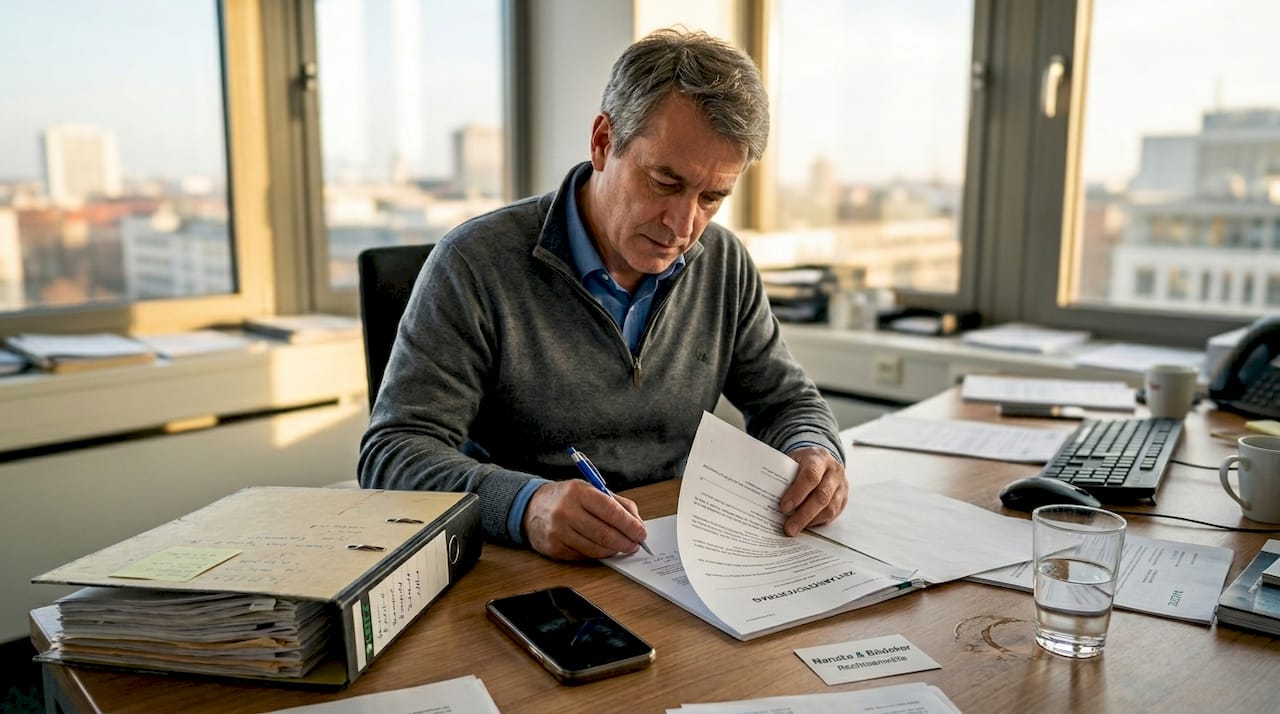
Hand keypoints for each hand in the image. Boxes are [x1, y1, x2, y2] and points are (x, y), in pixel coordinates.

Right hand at [523, 480, 648, 559]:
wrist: (532, 507)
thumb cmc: (567, 498)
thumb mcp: (590, 490)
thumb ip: (617, 504)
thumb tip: (637, 523)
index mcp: (578, 492)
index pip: (610, 511)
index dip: (629, 525)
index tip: (641, 533)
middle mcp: (566, 511)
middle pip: (604, 533)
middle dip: (625, 542)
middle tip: (635, 545)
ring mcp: (558, 531)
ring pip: (595, 548)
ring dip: (613, 550)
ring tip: (622, 547)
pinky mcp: (554, 548)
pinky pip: (583, 556)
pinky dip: (598, 554)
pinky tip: (603, 549)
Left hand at [778, 446, 847, 535]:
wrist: (821, 459)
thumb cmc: (801, 462)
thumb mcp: (792, 460)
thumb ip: (783, 475)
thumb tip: (767, 498)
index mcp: (818, 458)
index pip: (811, 476)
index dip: (797, 493)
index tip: (784, 507)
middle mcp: (834, 471)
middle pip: (821, 496)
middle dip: (803, 515)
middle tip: (789, 529)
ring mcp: (841, 486)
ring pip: (829, 508)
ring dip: (810, 522)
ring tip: (794, 530)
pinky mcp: (843, 499)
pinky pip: (832, 515)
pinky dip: (817, 522)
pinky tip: (805, 526)